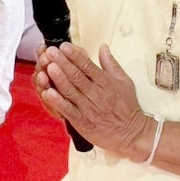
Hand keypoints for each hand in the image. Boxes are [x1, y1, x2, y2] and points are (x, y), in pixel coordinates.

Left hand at [34, 42, 150, 158]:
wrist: (132, 134)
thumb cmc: (128, 107)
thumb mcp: (124, 82)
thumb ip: (111, 64)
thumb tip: (103, 47)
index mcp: (106, 83)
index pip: (88, 66)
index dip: (75, 55)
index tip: (64, 46)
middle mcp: (96, 94)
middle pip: (76, 76)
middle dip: (62, 62)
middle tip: (51, 51)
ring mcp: (88, 109)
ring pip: (71, 92)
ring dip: (58, 79)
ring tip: (48, 67)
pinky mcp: (82, 122)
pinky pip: (68, 111)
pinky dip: (57, 102)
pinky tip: (47, 93)